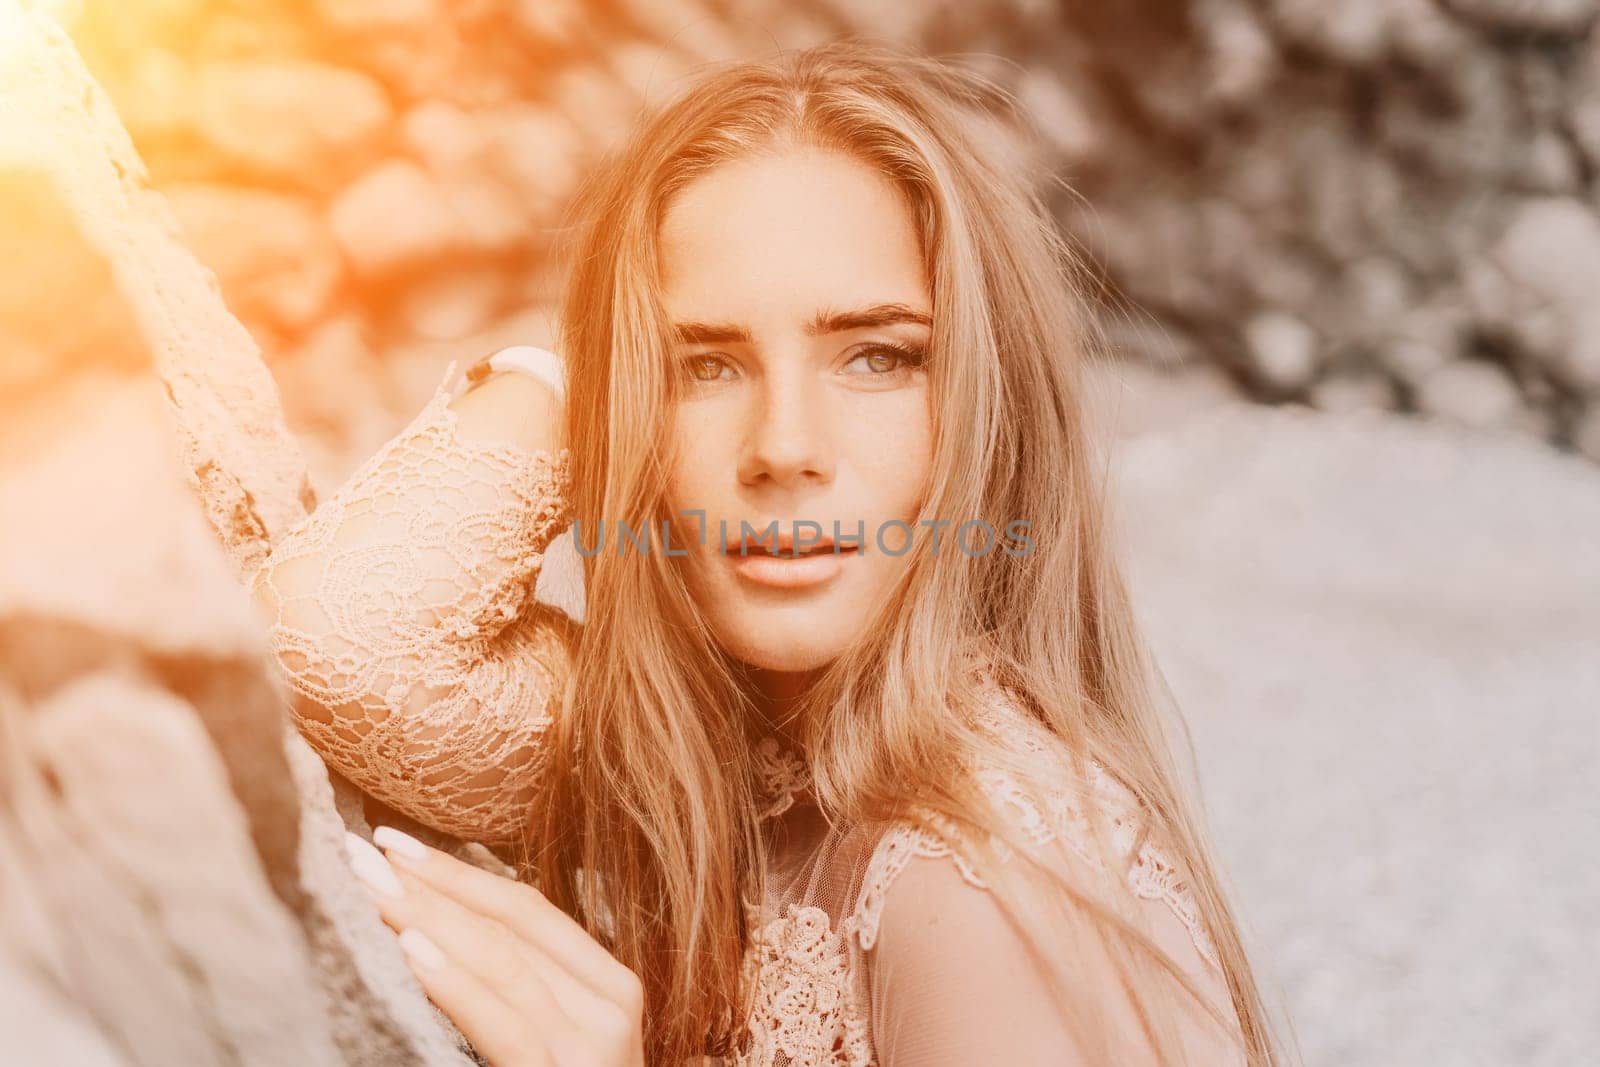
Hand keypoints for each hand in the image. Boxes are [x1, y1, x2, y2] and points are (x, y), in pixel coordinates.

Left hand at [345, 827, 644, 1066]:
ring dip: (429, 915)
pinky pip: (504, 1020)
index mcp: (609, 985)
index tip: (394, 843)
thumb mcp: (547, 1038)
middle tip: (360, 851)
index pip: (528, 909)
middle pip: (511, 923)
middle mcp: (613, 1003)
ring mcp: (595, 1042)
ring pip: (504, 958)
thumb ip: (513, 990)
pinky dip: (454, 981)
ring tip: (370, 887)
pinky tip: (411, 950)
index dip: (460, 870)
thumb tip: (433, 926)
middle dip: (432, 883)